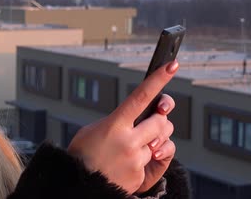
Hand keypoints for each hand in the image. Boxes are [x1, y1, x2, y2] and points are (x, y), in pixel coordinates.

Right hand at [67, 60, 178, 194]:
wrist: (78, 184)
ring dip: (148, 145)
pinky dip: (141, 163)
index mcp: (114, 124)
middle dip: (158, 122)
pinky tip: (124, 166)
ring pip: (159, 144)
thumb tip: (137, 119)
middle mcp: (128, 140)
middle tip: (149, 125)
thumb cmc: (83, 155)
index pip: (142, 96)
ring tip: (128, 151)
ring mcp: (135, 159)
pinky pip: (151, 163)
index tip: (172, 66)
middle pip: (161, 122)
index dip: (159, 79)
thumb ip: (116, 122)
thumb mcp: (92, 130)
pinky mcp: (140, 175)